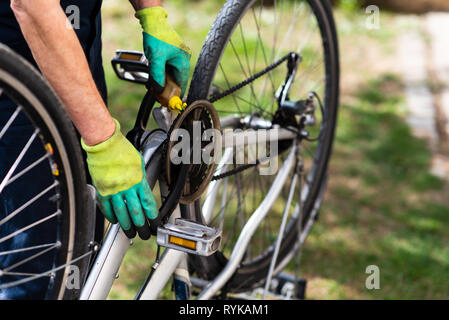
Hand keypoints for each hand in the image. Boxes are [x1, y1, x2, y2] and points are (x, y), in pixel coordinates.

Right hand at [81, 119, 157, 237]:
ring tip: (130, 233)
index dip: (152, 216)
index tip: (154, 223)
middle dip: (141, 226)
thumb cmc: (122, 150)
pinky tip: (115, 221)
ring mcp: (113, 190)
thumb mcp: (139, 163)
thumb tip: (144, 190)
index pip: (148, 203)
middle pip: (136, 212)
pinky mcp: (101, 190)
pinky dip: (111, 216)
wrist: (104, 143)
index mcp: (138, 180)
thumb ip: (141, 178)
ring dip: (126, 225)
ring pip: (121, 213)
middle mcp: (127, 187)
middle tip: (143, 234)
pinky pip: (106, 208)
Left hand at [135, 6, 190, 95]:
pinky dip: (162, 73)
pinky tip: (155, 76)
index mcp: (183, 62)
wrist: (153, 21)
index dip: (176, 93)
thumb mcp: (156, 59)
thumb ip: (157, 76)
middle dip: (168, 88)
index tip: (169, 102)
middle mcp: (183, 60)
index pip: (182, 83)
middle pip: (177, 80)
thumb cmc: (156, 36)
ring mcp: (178, 57)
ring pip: (172, 74)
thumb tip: (158, 90)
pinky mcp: (172, 54)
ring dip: (164, 81)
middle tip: (159, 95)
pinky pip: (169, 68)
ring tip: (155, 86)